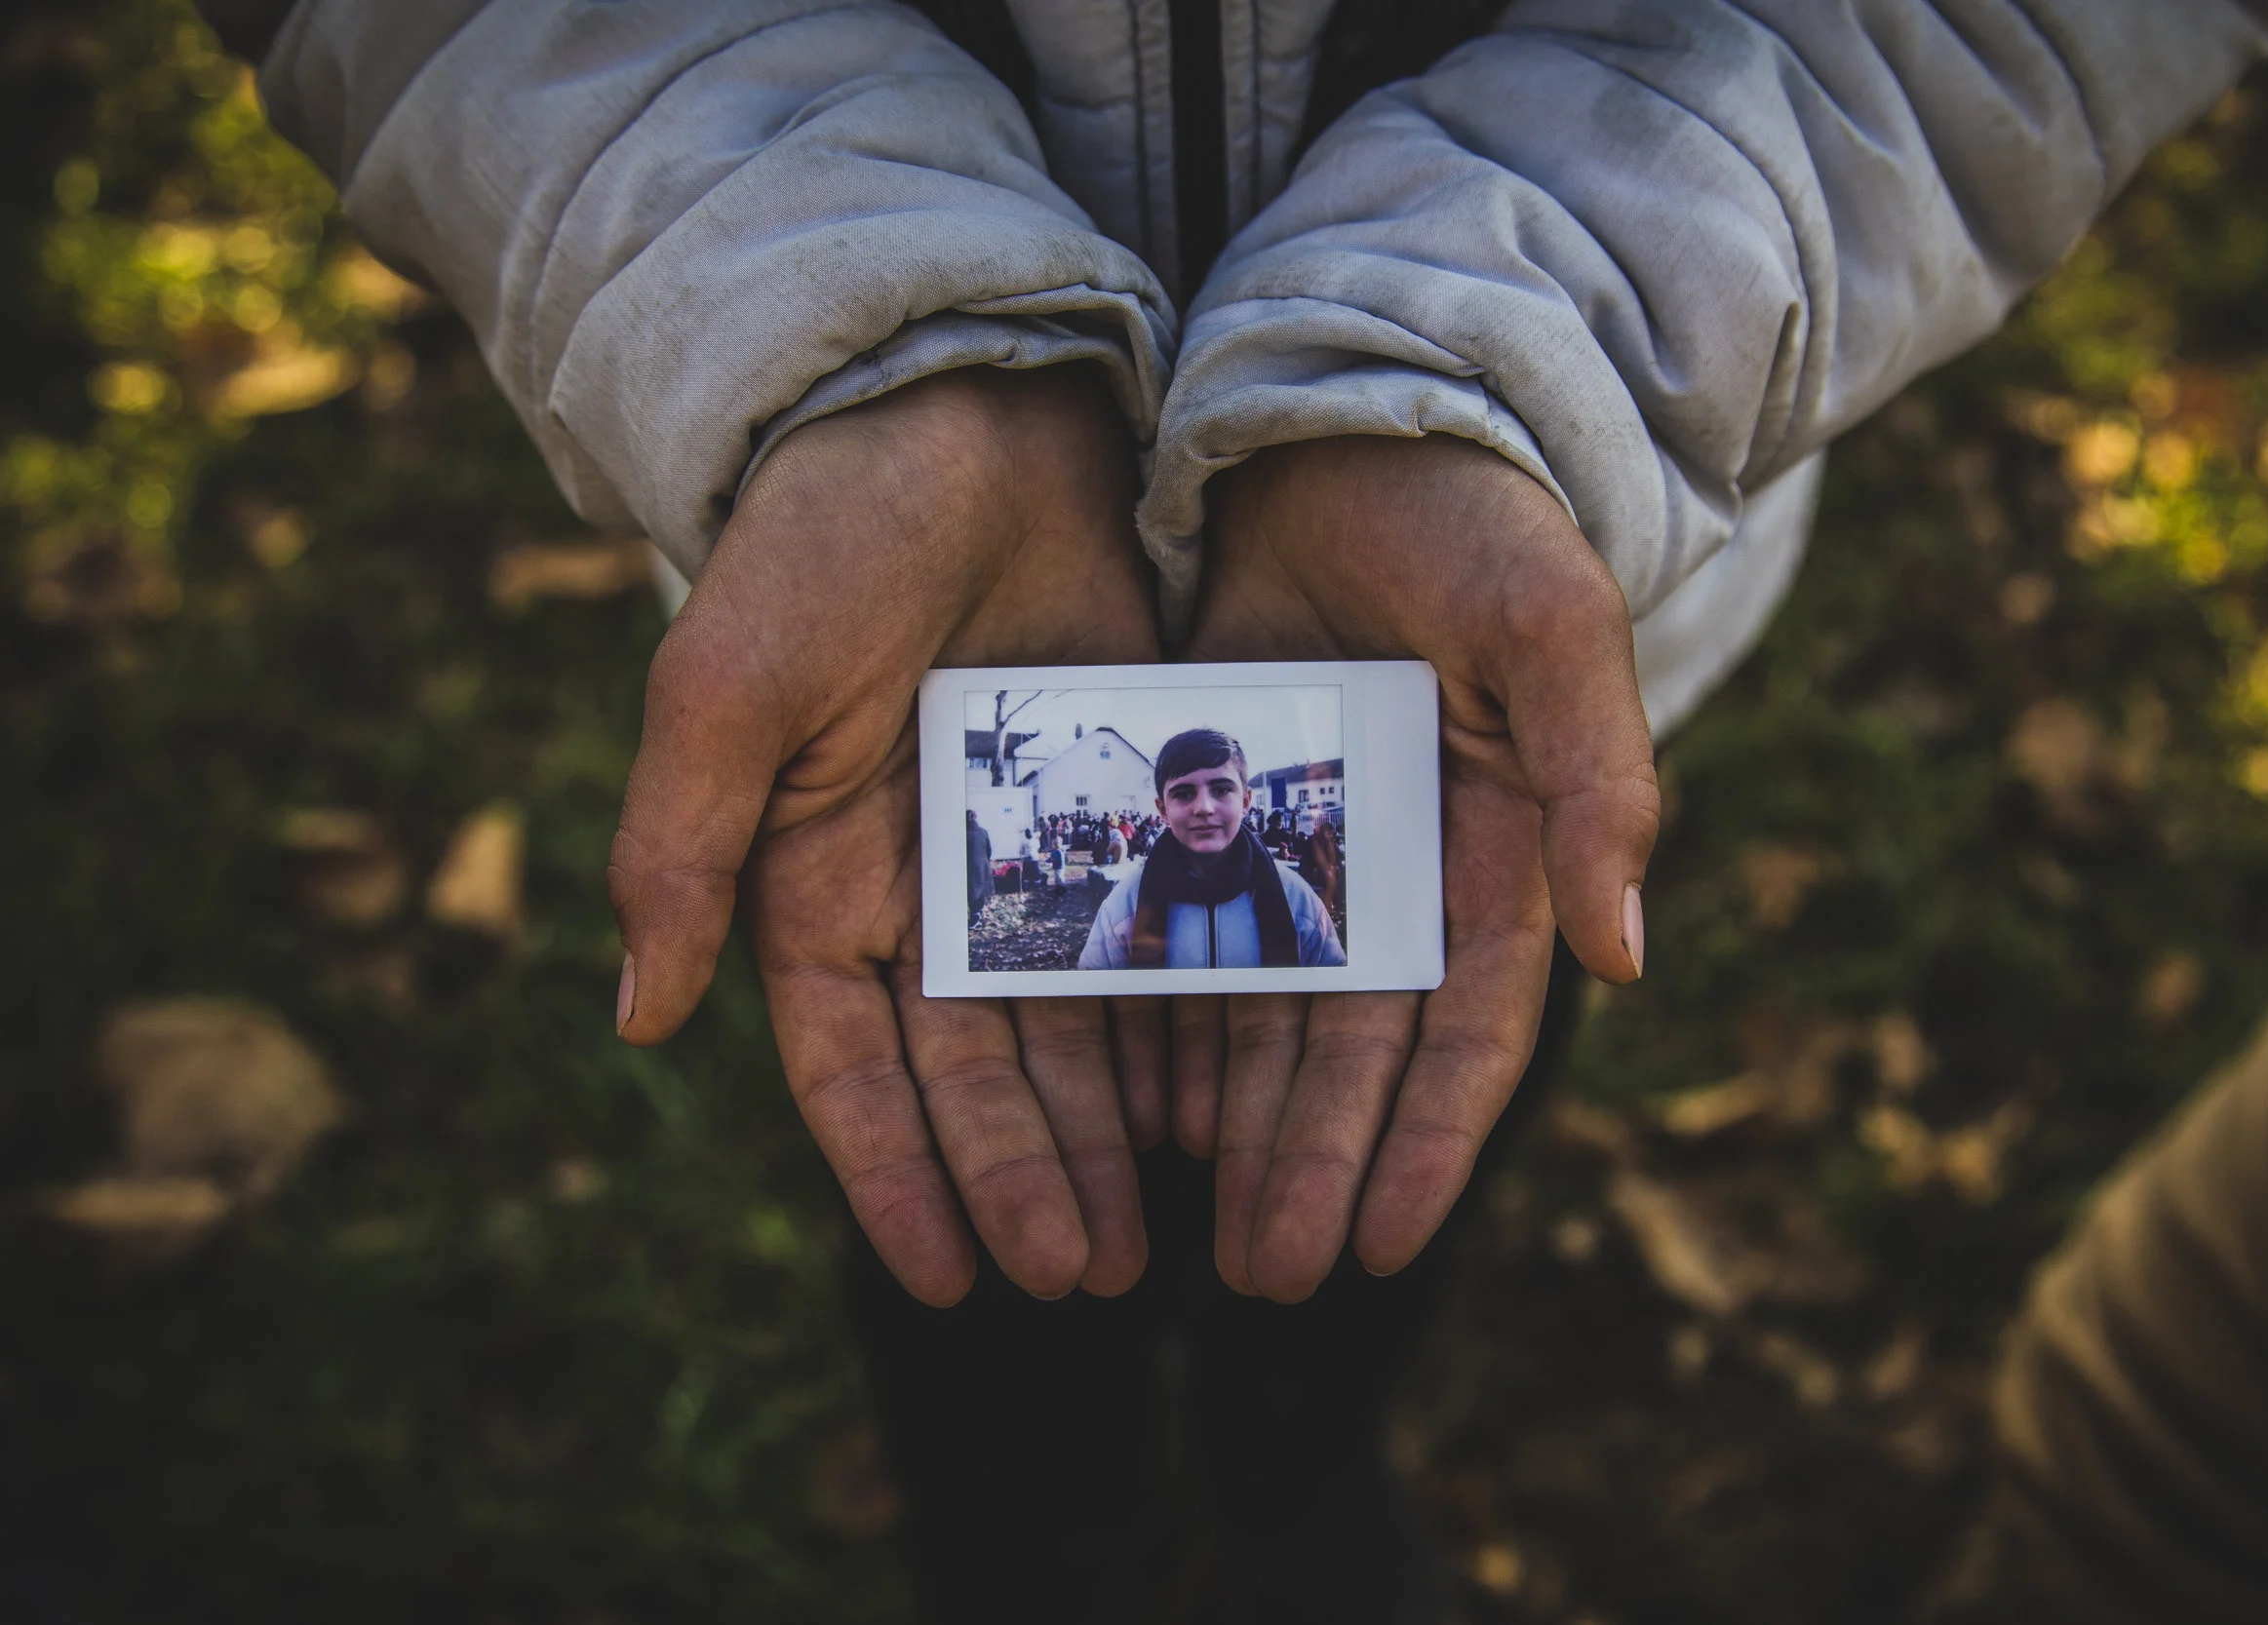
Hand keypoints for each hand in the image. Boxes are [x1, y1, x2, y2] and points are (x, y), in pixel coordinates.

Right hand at [608, 366, 1167, 1305]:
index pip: (851, 1069)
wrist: (960, 407)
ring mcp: (1022, 851)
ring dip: (1101, 1133)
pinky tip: (1215, 1103)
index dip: (898, 1178)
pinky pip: (1148, 936)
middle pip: (975, 1072)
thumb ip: (678, 850)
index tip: (954, 1282)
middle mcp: (919, 889)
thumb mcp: (729, 689)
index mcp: (811, 879)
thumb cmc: (823, 540)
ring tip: (1156, 1236)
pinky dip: (1173, 1021)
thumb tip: (635, 1021)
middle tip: (1090, 1279)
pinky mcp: (1114, 800)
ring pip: (1069, 1027)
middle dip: (1023, 1179)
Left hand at [1180, 434, 1656, 1301]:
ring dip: (1237, 1122)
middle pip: (1353, 1048)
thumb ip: (1600, 785)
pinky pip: (1182, 932)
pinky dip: (1163, 1018)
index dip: (1426, 1140)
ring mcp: (1300, 844)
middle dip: (1315, 1162)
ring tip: (1193, 1227)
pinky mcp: (1214, 804)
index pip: (1467, 1032)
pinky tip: (1130, 1103)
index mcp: (1499, 850)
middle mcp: (1398, 870)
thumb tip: (1628, 958)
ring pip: (1263, 1014)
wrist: (1345, 416)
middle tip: (1266, 1273)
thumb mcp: (1555, 633)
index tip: (1379, 1246)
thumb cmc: (1475, 521)